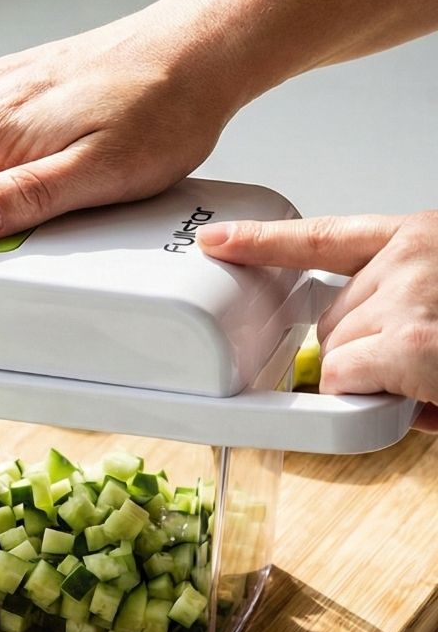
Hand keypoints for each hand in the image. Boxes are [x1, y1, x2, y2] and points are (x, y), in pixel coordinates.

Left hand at [198, 213, 437, 430]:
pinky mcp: (407, 343)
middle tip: (416, 362)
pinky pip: (342, 378)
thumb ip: (401, 317)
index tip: (215, 240)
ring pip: (333, 353)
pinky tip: (419, 388)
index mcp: (416, 238)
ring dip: (371, 380)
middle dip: (361, 353)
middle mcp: (407, 256)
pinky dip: (369, 396)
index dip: (261, 240)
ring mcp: (405, 296)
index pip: (321, 236)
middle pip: (327, 317)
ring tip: (429, 375)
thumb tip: (381, 373)